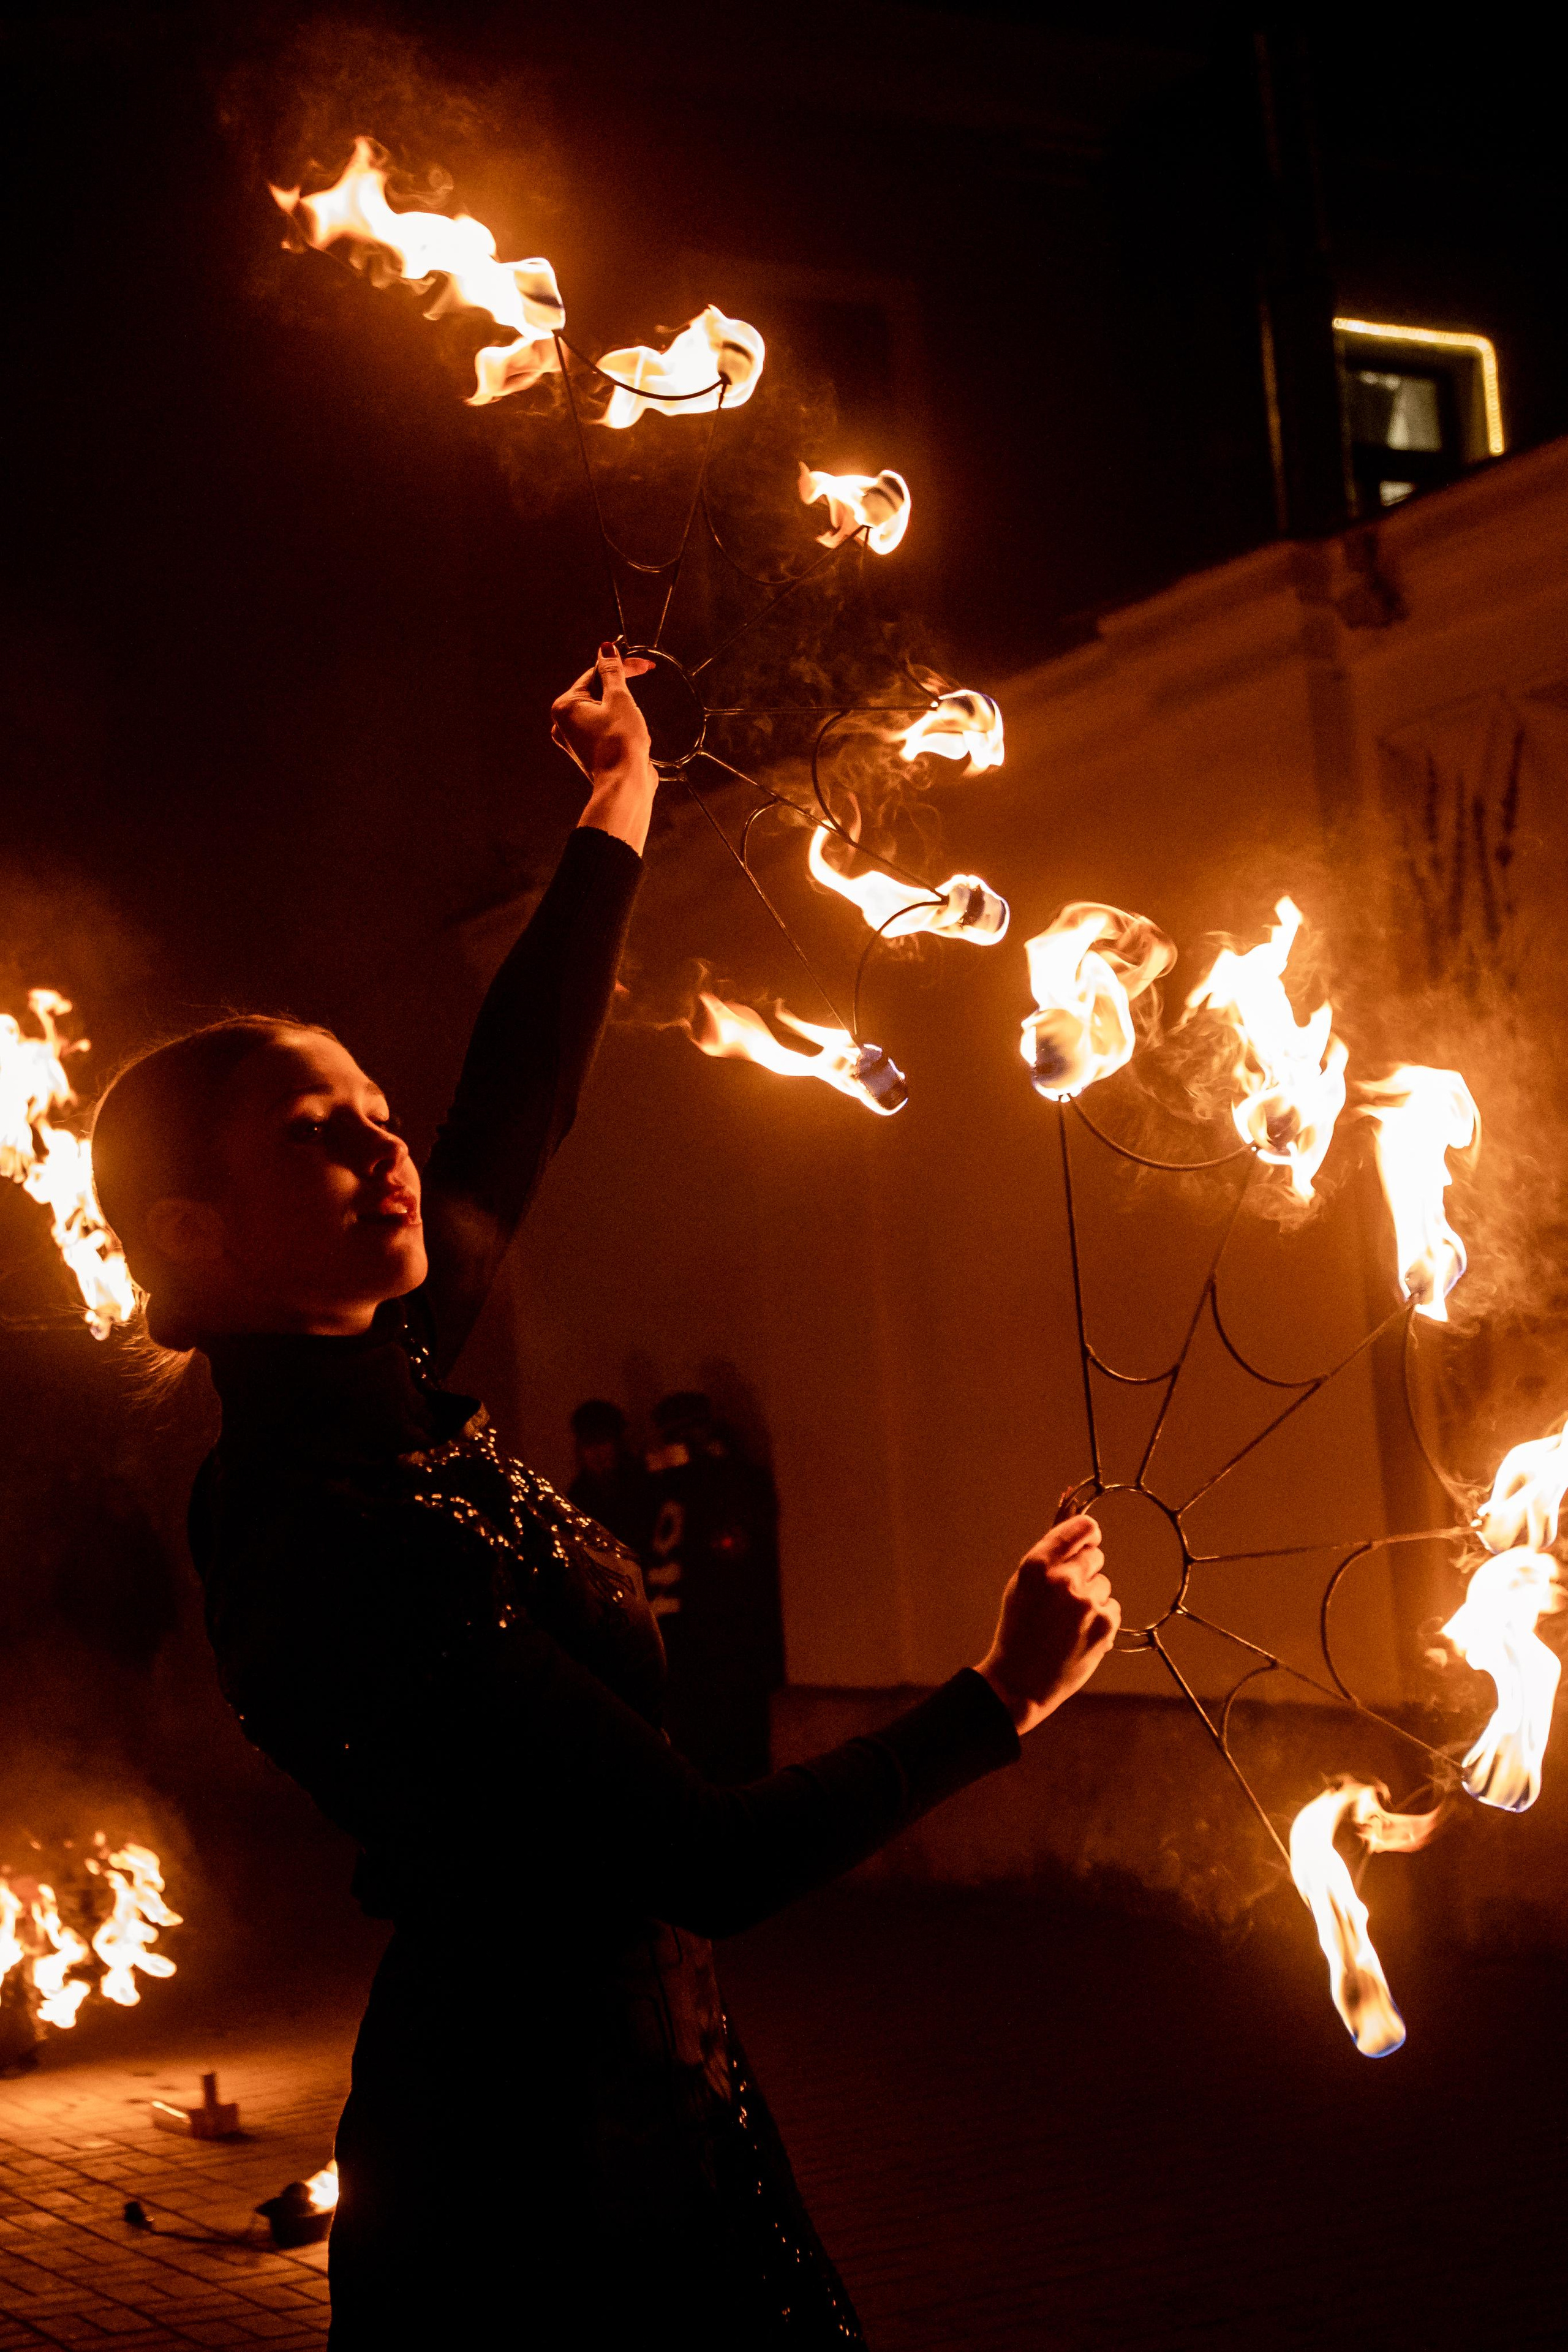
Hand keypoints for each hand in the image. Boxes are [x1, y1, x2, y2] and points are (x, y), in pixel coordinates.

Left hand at [551, 643, 653, 781]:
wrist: (625, 786)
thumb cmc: (620, 743)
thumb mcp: (619, 699)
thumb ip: (613, 671)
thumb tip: (605, 648)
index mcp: (565, 706)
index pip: (595, 674)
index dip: (622, 666)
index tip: (644, 665)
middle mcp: (564, 723)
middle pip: (598, 692)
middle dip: (623, 691)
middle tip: (643, 686)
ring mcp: (576, 739)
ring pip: (605, 711)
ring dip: (625, 712)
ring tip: (635, 728)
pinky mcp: (590, 752)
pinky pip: (607, 729)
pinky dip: (622, 728)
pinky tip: (633, 739)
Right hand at [975, 1514, 1118, 1735]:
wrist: (1019, 1682)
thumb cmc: (1018, 1632)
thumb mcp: (1021, 1586)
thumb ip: (1048, 1559)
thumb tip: (1079, 1537)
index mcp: (1036, 1565)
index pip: (1081, 1529)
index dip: (1089, 1533)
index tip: (1091, 1538)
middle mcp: (1062, 1579)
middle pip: (1095, 1556)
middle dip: (1085, 1571)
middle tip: (1067, 1596)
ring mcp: (1086, 1603)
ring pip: (1104, 1585)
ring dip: (1092, 1599)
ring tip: (1068, 1622)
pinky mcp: (1104, 1625)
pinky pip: (1112, 1608)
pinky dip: (1100, 1620)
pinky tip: (1079, 1635)